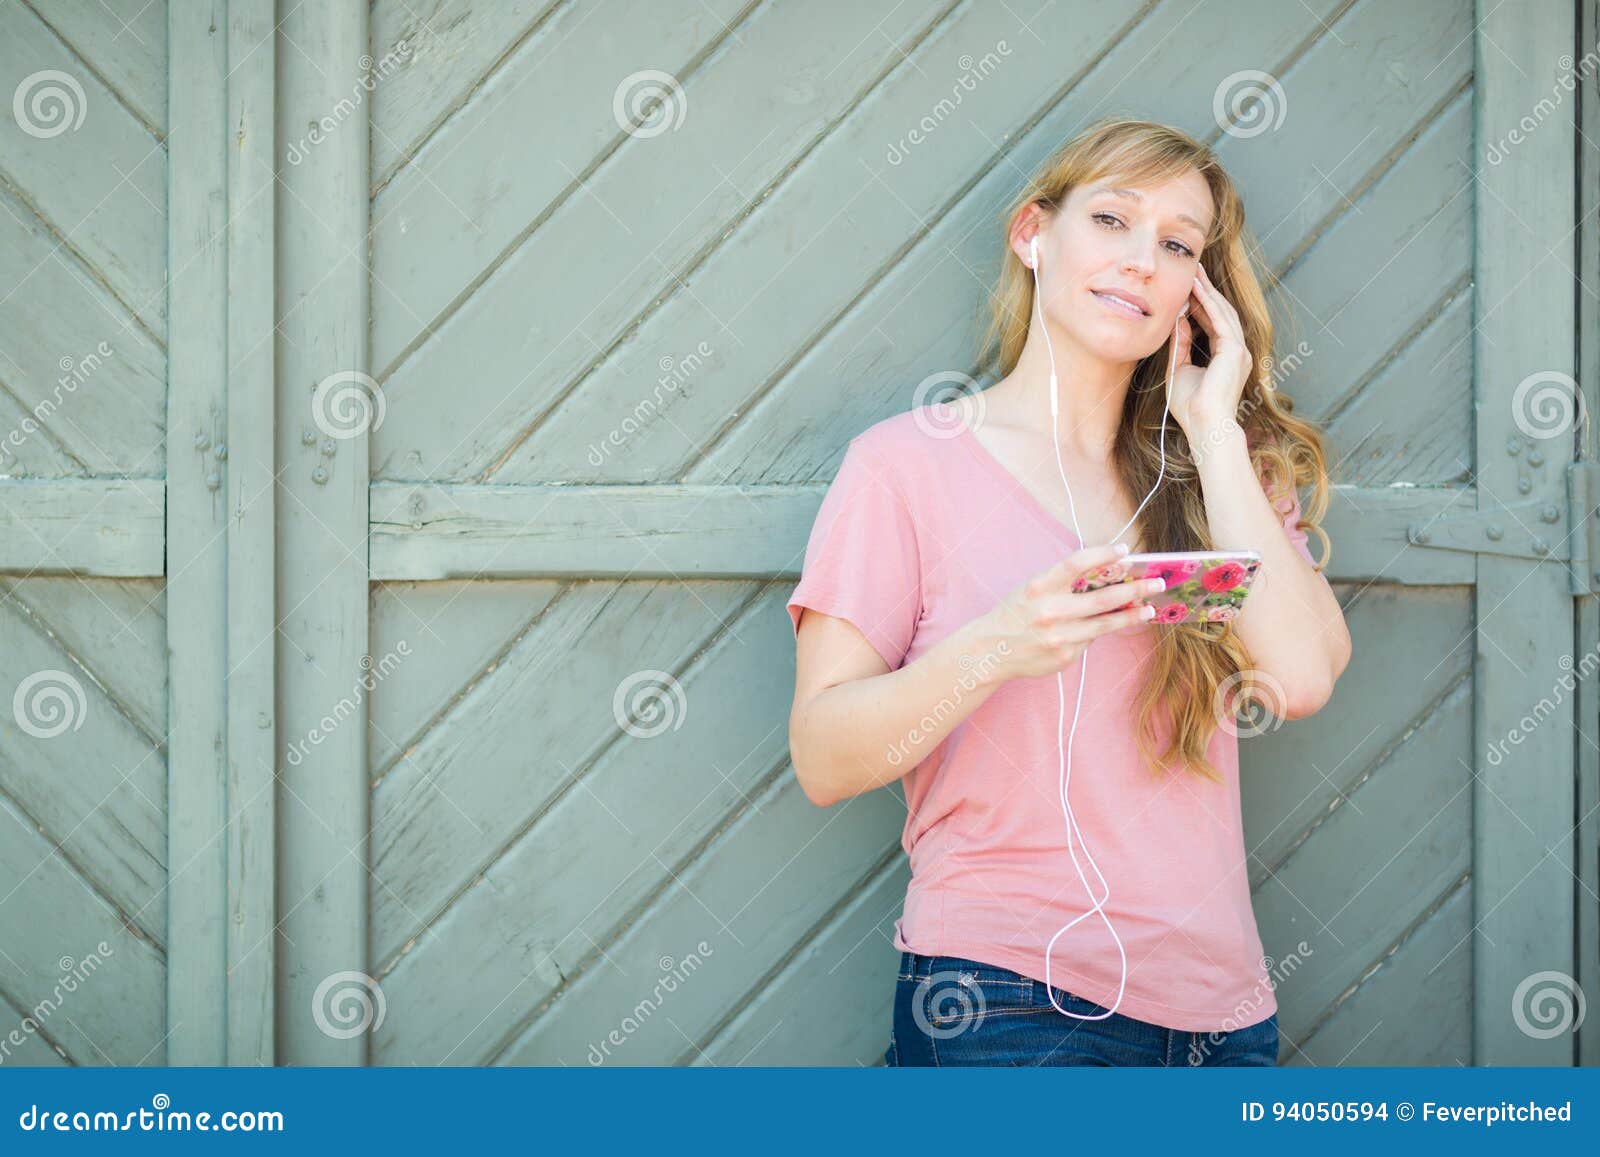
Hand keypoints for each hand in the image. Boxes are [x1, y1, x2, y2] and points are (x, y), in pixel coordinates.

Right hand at [975, 544, 1164, 681]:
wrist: (991, 650)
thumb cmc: (1016, 613)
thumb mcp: (1032, 590)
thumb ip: (1064, 583)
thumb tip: (1107, 578)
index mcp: (1039, 587)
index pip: (1076, 564)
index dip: (1103, 554)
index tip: (1125, 551)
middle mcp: (1050, 611)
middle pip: (1102, 597)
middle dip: (1135, 589)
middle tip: (1157, 583)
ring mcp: (1059, 635)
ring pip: (1105, 623)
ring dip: (1131, 615)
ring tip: (1149, 608)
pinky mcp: (1065, 655)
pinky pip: (1091, 639)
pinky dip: (1102, 630)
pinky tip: (1114, 624)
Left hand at [1169, 262, 1251, 441]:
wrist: (1203, 425)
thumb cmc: (1190, 406)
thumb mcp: (1179, 368)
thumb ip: (1180, 344)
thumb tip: (1177, 319)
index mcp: (1225, 356)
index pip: (1212, 322)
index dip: (1200, 304)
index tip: (1187, 288)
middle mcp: (1236, 350)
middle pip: (1220, 312)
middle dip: (1206, 291)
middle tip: (1194, 270)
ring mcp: (1238, 350)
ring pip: (1222, 312)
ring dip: (1207, 292)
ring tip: (1194, 272)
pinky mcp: (1234, 350)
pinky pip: (1220, 320)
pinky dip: (1208, 303)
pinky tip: (1197, 289)